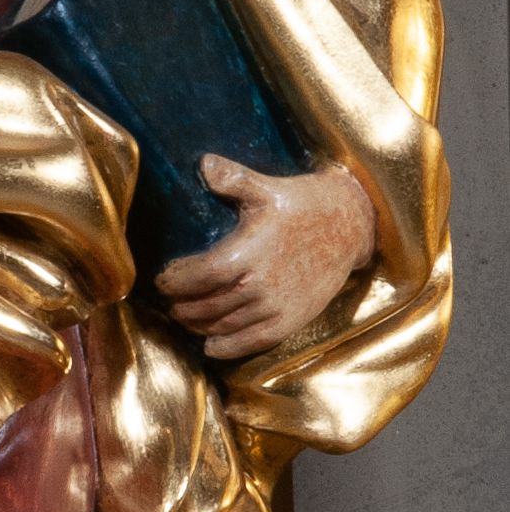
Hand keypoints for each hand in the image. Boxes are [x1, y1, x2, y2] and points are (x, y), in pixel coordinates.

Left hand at [156, 155, 375, 359]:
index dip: (175, 282)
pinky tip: (211, 344)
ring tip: (184, 317)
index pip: (199, 276)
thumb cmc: (304, 204)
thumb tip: (203, 164)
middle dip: (181, 305)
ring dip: (198, 325)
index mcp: (249, 253)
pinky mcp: (291, 320)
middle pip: (206, 305)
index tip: (162, 280)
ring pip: (224, 325)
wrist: (350, 226)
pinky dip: (227, 347)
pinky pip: (252, 342)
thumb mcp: (266, 187)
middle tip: (169, 301)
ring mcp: (276, 307)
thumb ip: (233, 179)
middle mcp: (260, 285)